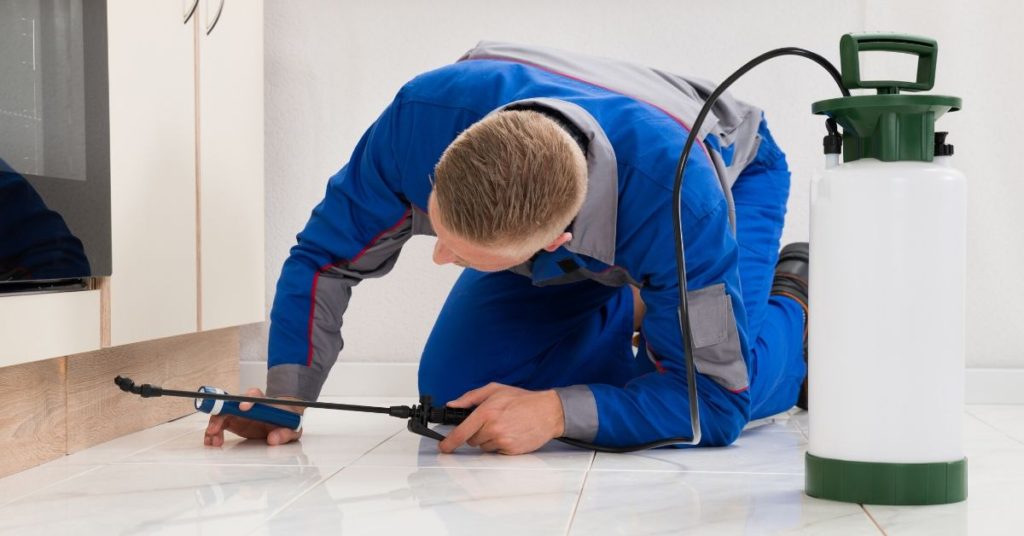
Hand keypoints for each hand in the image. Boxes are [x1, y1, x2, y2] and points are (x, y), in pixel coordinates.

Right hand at [203, 387, 303, 446]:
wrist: (283, 421)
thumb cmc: (287, 420)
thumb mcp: (292, 428)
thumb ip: (285, 433)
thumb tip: (273, 439)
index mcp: (264, 403)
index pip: (254, 395)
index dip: (248, 400)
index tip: (243, 408)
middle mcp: (248, 405)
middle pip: (230, 403)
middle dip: (221, 414)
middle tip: (215, 429)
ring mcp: (238, 413)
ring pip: (221, 414)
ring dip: (214, 426)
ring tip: (213, 441)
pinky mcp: (233, 421)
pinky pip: (219, 424)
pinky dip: (213, 433)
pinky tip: (212, 442)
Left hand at [439, 383, 564, 454]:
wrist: (548, 412)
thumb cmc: (523, 400)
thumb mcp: (495, 390)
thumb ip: (470, 397)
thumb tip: (453, 404)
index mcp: (486, 412)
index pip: (461, 432)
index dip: (449, 442)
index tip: (443, 447)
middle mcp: (493, 428)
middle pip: (472, 440)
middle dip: (477, 432)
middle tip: (491, 422)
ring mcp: (502, 441)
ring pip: (484, 447)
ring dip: (489, 439)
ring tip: (504, 426)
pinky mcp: (511, 450)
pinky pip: (496, 452)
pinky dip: (500, 445)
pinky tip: (510, 433)